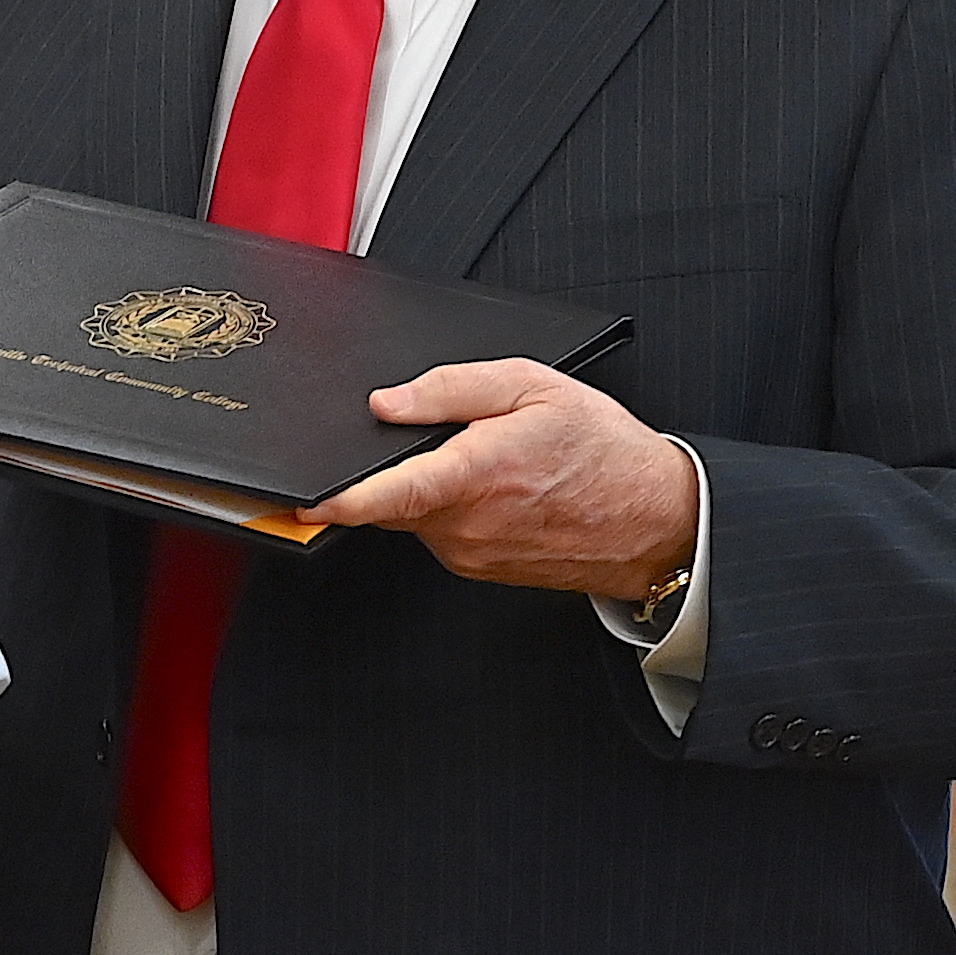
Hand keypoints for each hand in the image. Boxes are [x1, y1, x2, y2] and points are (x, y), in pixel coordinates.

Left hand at [305, 358, 697, 600]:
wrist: (655, 521)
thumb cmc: (602, 450)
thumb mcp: (534, 387)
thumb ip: (452, 388)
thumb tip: (387, 402)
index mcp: (478, 475)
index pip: (390, 493)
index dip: (339, 499)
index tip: (300, 501)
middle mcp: (467, 524)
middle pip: (389, 496)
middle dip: (389, 466)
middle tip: (442, 436)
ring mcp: (469, 552)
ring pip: (411, 512)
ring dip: (424, 483)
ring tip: (487, 457)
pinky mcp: (475, 567)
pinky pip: (435, 529)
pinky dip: (445, 504)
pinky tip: (493, 486)